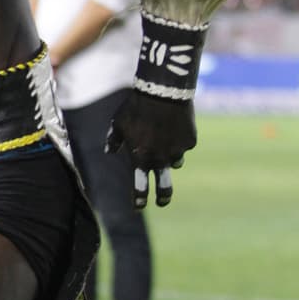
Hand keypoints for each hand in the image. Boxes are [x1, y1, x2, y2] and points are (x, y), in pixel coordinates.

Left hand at [105, 90, 196, 209]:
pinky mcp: (190, 142)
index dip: (139, 199)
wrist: (162, 92)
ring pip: (175, 162)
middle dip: (164, 197)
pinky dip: (179, 139)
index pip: (140, 186)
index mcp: (141, 158)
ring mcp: (177, 152)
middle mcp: (160, 160)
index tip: (138, 207)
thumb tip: (109, 152)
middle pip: (165, 187)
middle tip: (162, 201)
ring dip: (170, 158)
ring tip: (165, 140)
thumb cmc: (135, 107)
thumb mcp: (118, 123)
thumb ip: (114, 140)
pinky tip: (174, 123)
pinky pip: (184, 144)